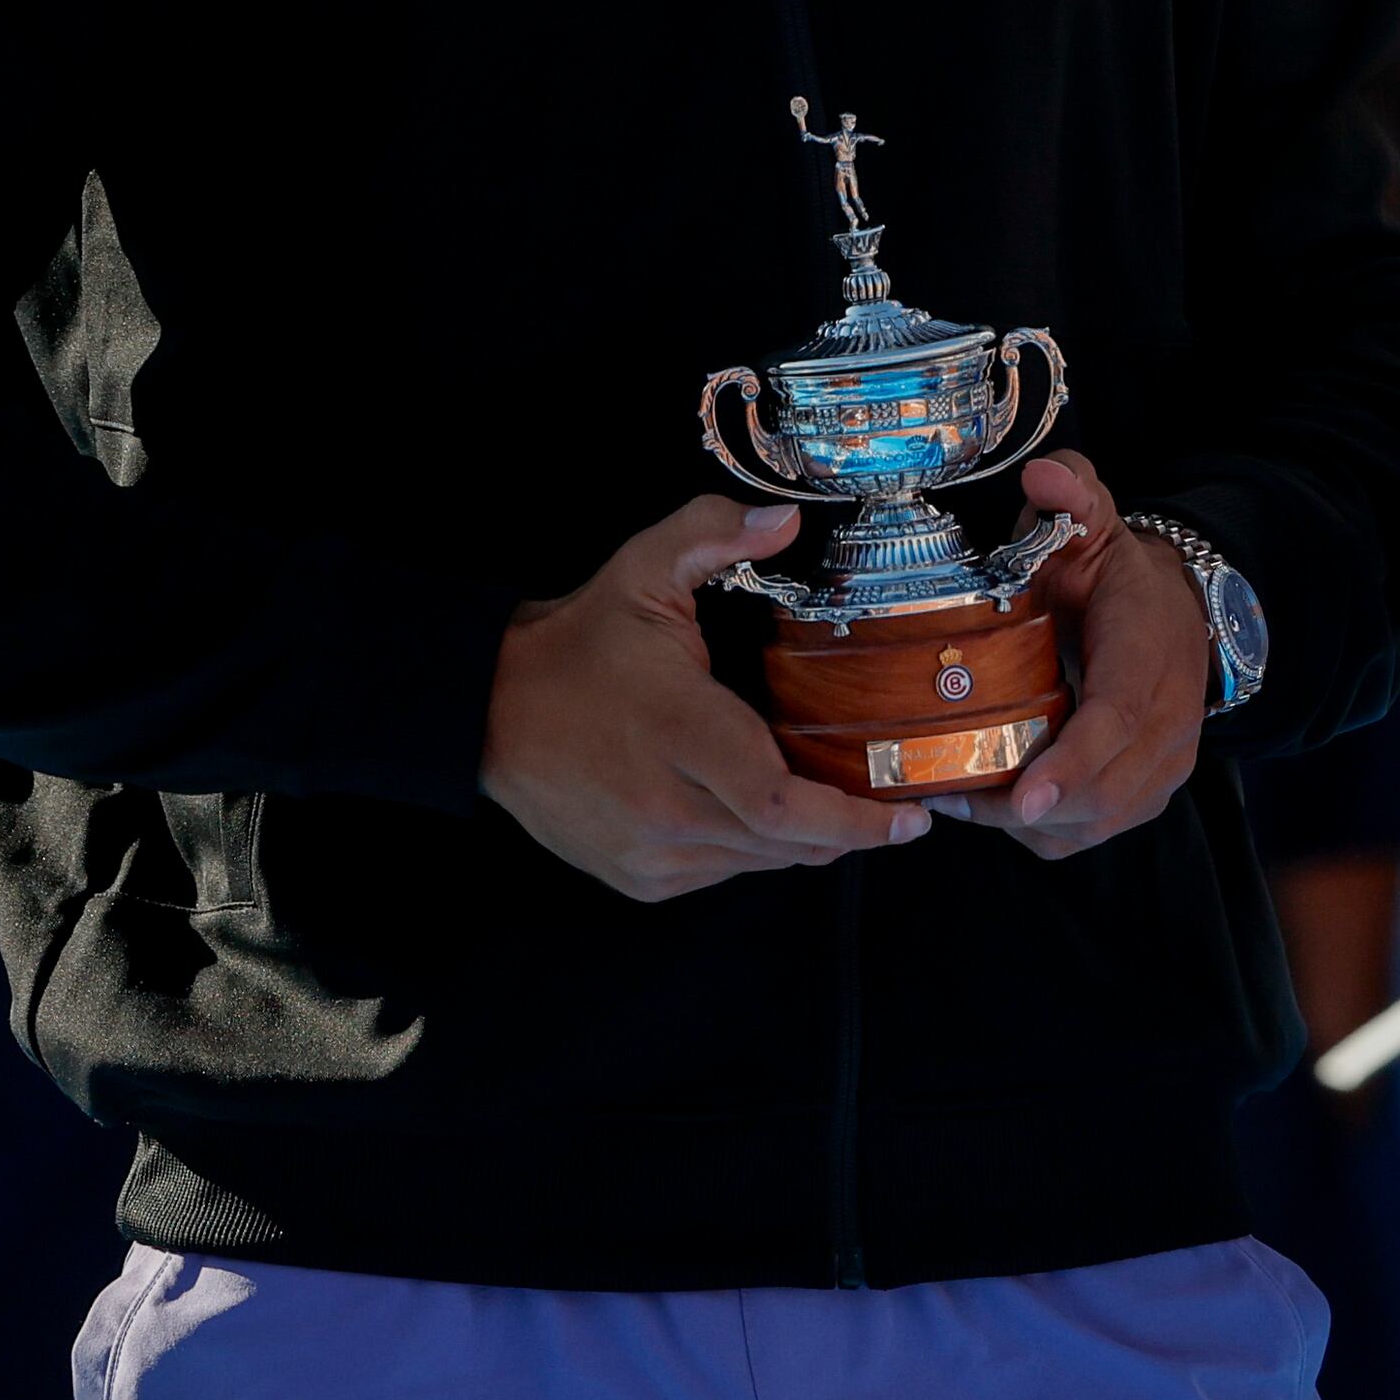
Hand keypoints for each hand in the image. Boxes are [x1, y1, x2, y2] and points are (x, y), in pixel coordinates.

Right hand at [483, 498, 928, 899]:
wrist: (490, 712)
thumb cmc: (577, 646)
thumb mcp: (643, 571)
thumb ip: (712, 534)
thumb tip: (785, 522)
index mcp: (681, 734)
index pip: (781, 802)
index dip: (853, 819)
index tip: (910, 817)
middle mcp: (667, 809)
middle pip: (784, 842)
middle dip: (847, 830)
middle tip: (891, 807)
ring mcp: (649, 853)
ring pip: (757, 863)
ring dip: (801, 840)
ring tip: (833, 804)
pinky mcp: (636, 878)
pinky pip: (720, 873)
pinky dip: (753, 850)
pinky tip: (761, 813)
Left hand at [929, 449, 1205, 858]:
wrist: (1181, 618)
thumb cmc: (1118, 581)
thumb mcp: (1096, 527)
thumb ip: (1072, 495)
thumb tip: (1043, 475)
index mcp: (1150, 654)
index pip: (1118, 719)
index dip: (1072, 764)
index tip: (1025, 798)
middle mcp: (1170, 723)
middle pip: (1099, 792)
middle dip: (1018, 805)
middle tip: (942, 790)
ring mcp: (1163, 769)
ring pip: (1092, 823)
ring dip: (1021, 822)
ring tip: (955, 794)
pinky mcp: (1146, 796)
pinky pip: (1088, 834)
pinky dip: (1038, 829)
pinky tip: (992, 802)